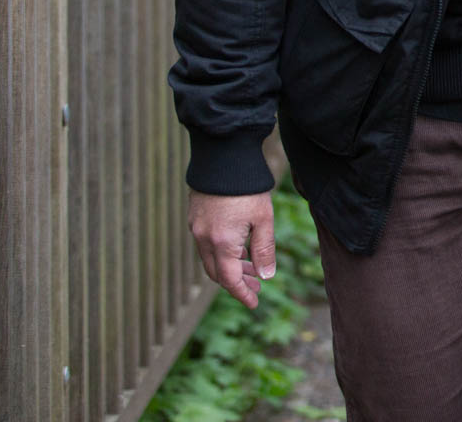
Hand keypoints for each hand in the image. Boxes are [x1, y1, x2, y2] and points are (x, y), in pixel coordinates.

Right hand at [188, 190, 276, 308]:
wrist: (223, 157)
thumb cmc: (248, 188)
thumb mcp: (263, 219)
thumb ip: (264, 249)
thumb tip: (266, 276)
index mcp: (221, 242)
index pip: (228, 280)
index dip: (241, 293)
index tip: (253, 303)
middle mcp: (203, 238)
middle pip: (217, 272)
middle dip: (237, 282)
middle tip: (257, 286)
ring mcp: (196, 228)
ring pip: (211, 259)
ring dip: (230, 267)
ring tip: (252, 268)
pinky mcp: (195, 217)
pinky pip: (206, 244)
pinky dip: (221, 253)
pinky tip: (238, 248)